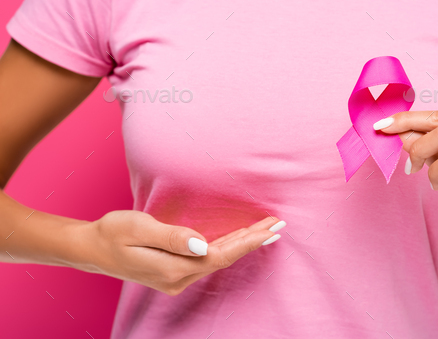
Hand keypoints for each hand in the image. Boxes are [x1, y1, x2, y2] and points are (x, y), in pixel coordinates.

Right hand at [77, 210, 283, 295]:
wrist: (92, 249)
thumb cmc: (113, 233)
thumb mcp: (139, 228)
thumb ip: (172, 237)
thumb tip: (203, 244)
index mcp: (172, 268)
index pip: (220, 255)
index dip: (248, 242)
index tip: (271, 230)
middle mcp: (178, 279)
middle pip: (224, 258)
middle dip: (253, 241)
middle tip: (279, 226)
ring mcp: (176, 279)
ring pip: (218, 260)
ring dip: (242, 244)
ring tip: (265, 230)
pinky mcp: (173, 273)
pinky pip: (208, 260)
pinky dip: (227, 248)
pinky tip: (238, 240)